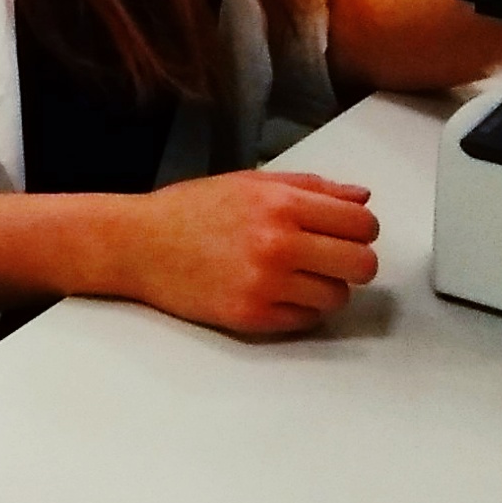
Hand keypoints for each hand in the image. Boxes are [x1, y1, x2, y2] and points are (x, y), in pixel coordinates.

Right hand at [121, 171, 381, 338]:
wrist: (139, 244)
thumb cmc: (192, 209)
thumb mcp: (250, 182)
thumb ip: (311, 187)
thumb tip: (361, 197)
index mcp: (280, 203)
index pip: (362, 224)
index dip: (361, 229)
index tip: (346, 232)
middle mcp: (278, 243)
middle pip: (362, 264)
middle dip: (353, 261)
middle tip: (329, 257)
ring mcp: (266, 284)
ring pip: (338, 296)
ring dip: (325, 286)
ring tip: (295, 274)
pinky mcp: (254, 316)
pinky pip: (308, 319)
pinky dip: (300, 308)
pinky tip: (274, 290)